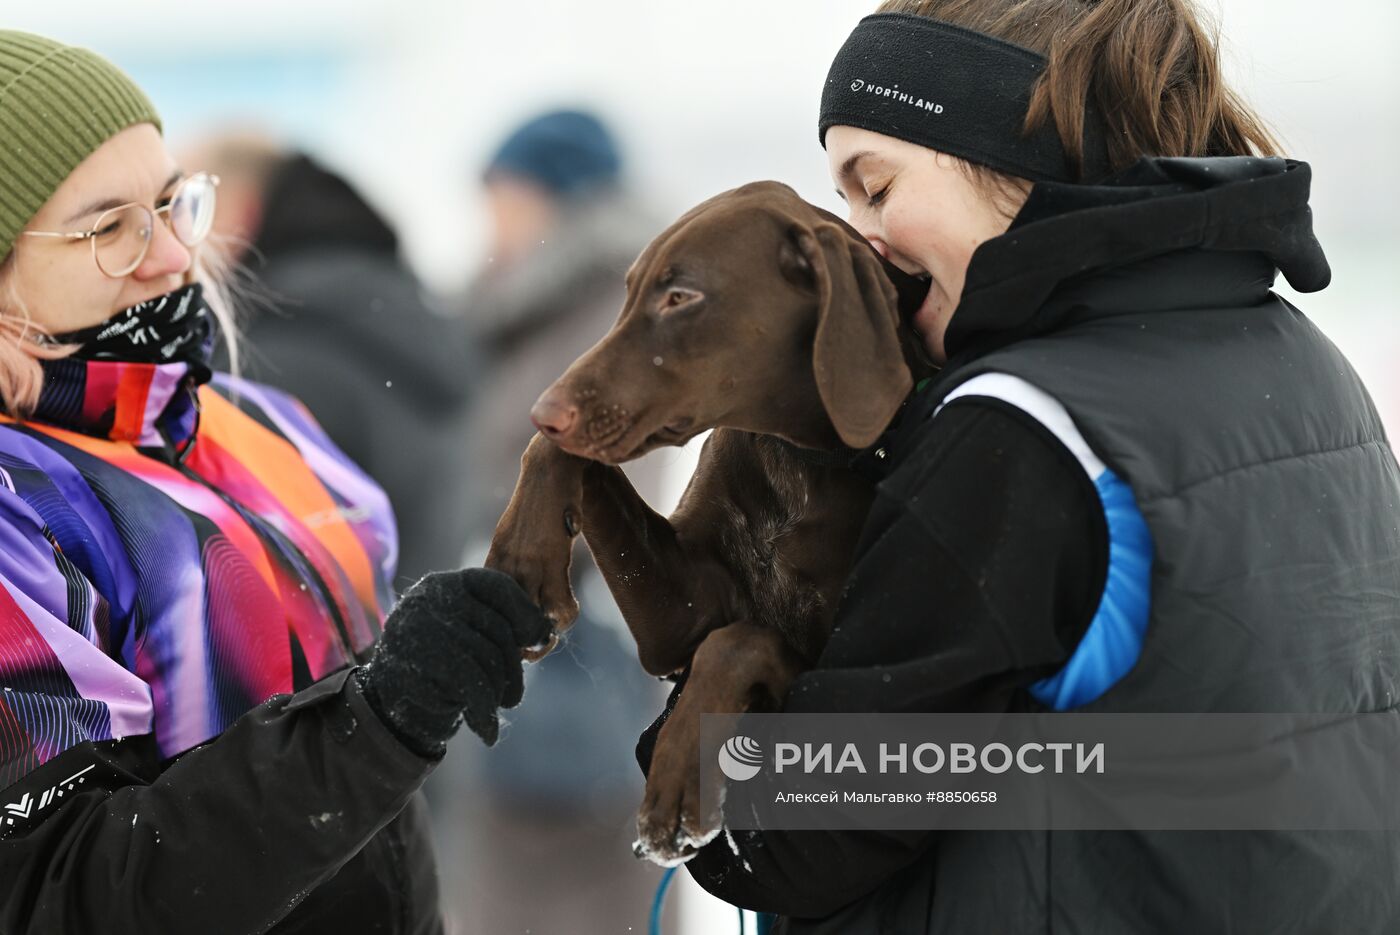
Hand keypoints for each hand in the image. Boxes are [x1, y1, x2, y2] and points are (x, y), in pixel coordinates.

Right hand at [357, 568, 553, 755]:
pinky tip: (488, 731)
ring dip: (499, 691)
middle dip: (512, 666)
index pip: (498, 586)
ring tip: (500, 706)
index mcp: (446, 583)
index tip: (537, 639)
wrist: (386, 705)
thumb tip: (545, 632)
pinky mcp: (415, 663)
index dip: (525, 613)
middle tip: (514, 695)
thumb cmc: (439, 666)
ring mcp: (419, 628)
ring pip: (486, 659)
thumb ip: (501, 625)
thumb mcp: (468, 635)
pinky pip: (469, 686)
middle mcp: (430, 598)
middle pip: (497, 628)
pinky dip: (484, 712)